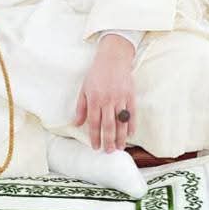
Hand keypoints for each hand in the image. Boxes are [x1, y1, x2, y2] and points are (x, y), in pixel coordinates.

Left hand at [74, 35, 136, 152]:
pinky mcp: (130, 95)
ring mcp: (120, 98)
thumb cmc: (96, 73)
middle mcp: (107, 100)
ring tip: (119, 147)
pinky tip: (130, 134)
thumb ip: (81, 107)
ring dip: (120, 136)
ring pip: (120, 122)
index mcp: (94, 99)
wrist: (113, 58)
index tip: (95, 147)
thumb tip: (76, 124)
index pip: (94, 122)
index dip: (94, 136)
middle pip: (108, 125)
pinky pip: (132, 113)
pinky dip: (131, 124)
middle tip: (109, 152)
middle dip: (108, 140)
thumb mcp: (84, 89)